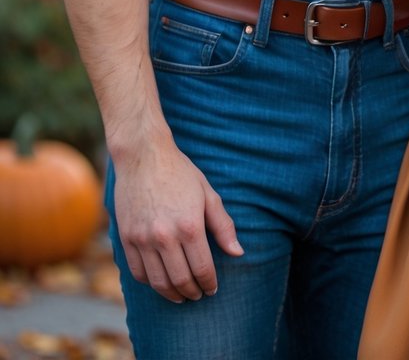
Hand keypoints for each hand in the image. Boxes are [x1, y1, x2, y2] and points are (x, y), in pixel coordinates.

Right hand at [113, 140, 243, 302]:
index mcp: (189, 225)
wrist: (143, 156)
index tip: (212, 288)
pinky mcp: (126, 238)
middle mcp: (165, 236)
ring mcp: (142, 238)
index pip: (203, 268)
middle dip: (192, 292)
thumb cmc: (180, 172)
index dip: (210, 283)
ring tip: (181, 295)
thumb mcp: (208, 194)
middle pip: (181, 280)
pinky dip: (151, 282)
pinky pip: (138, 272)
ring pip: (158, 282)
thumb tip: (238, 252)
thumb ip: (223, 225)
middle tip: (198, 295)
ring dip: (172, 294)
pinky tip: (160, 281)